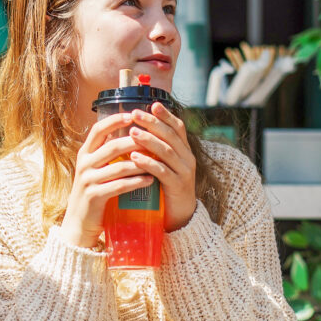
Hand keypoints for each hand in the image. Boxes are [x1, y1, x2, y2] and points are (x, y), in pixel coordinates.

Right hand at [61, 112, 159, 248]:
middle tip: (153, 139)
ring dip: (140, 163)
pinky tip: (150, 180)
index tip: (132, 114)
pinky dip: (137, 182)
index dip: (114, 120)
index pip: (98, 130)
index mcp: (85, 153)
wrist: (79, 223)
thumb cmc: (93, 192)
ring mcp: (87, 180)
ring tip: (157, 161)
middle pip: (112, 147)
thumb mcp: (95, 169)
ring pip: (118, 167)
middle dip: (134, 142)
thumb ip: (106, 154)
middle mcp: (84, 164)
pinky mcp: (94, 196)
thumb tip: (131, 134)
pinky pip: (119, 186)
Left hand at [126, 102, 196, 231]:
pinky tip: (134, 157)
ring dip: (148, 140)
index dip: (166, 115)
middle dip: (152, 123)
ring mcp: (184, 172)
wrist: (181, 216)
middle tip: (135, 114)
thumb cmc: (167, 186)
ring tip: (132, 132)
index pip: (178, 127)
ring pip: (166, 151)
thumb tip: (136, 128)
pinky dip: (148, 163)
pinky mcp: (177, 186)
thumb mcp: (165, 164)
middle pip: (171, 136)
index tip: (152, 104)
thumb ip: (157, 148)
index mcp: (184, 150)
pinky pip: (162, 171)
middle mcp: (187, 158)